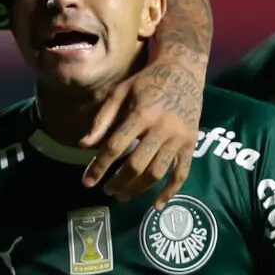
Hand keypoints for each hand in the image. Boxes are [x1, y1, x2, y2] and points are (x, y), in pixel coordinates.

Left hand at [80, 59, 203, 208]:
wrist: (184, 70)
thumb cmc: (147, 80)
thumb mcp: (120, 91)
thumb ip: (103, 118)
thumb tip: (84, 145)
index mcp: (141, 114)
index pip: (115, 147)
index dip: (99, 167)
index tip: (87, 182)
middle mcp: (161, 129)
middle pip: (136, 165)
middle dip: (117, 181)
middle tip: (106, 191)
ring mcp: (179, 138)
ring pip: (157, 173)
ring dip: (138, 189)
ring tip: (122, 195)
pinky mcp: (191, 144)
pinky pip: (182, 173)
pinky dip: (170, 192)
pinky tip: (156, 205)